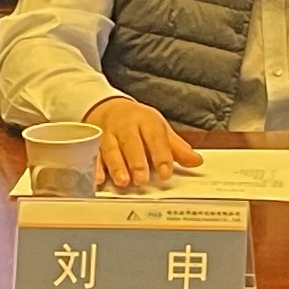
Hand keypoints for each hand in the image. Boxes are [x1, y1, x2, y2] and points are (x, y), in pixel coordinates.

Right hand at [85, 96, 200, 191]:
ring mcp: (107, 133)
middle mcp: (126, 125)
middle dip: (136, 162)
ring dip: (116, 166)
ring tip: (123, 181)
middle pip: (131, 143)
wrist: (108, 107)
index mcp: (146, 120)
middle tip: (142, 179)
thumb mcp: (158, 129)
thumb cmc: (137, 122)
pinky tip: (99, 179)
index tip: (165, 173)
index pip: (155, 138)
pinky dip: (95, 167)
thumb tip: (196, 161)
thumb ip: (175, 147)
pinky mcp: (92, 141)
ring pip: (111, 149)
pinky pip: (93, 154)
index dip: (161, 156)